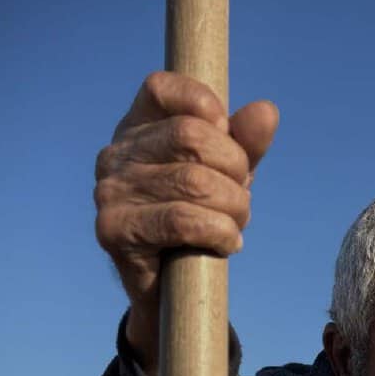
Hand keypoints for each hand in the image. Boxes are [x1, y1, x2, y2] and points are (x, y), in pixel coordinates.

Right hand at [94, 71, 278, 374]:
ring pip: (193, 181)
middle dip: (234, 167)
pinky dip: (218, 231)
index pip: (163, 87)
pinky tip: (228, 242)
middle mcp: (115, 155)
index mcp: (137, 128)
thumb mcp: (228, 174)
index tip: (227, 137)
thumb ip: (245, 143)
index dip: (206, 105)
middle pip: (191, 136)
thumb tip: (265, 112)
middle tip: (242, 196)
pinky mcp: (113, 231)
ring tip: (235, 223)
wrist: (171, 288)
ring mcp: (109, 192)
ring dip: (233, 206)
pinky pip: (181, 221)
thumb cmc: (199, 218)